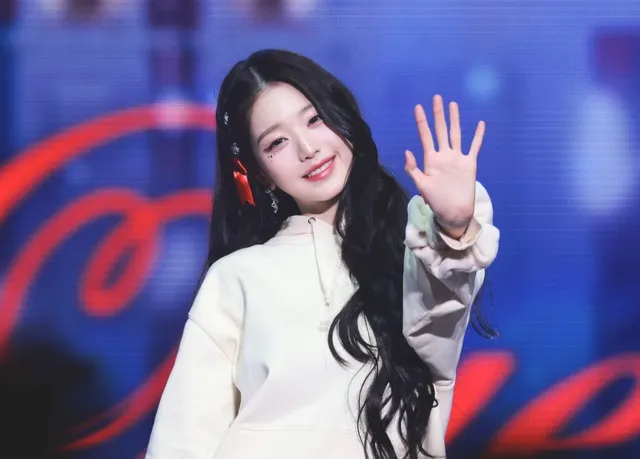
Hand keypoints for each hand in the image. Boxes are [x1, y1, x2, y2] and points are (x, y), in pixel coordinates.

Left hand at [404, 95, 484, 238]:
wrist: (454, 212)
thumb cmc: (436, 201)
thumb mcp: (422, 186)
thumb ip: (414, 169)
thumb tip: (407, 152)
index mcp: (431, 160)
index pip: (425, 136)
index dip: (422, 121)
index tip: (418, 107)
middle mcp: (444, 155)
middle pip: (441, 130)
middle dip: (438, 114)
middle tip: (436, 97)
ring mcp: (457, 158)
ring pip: (456, 134)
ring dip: (455, 120)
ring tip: (453, 105)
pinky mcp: (470, 164)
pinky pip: (475, 146)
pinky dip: (478, 135)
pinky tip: (480, 123)